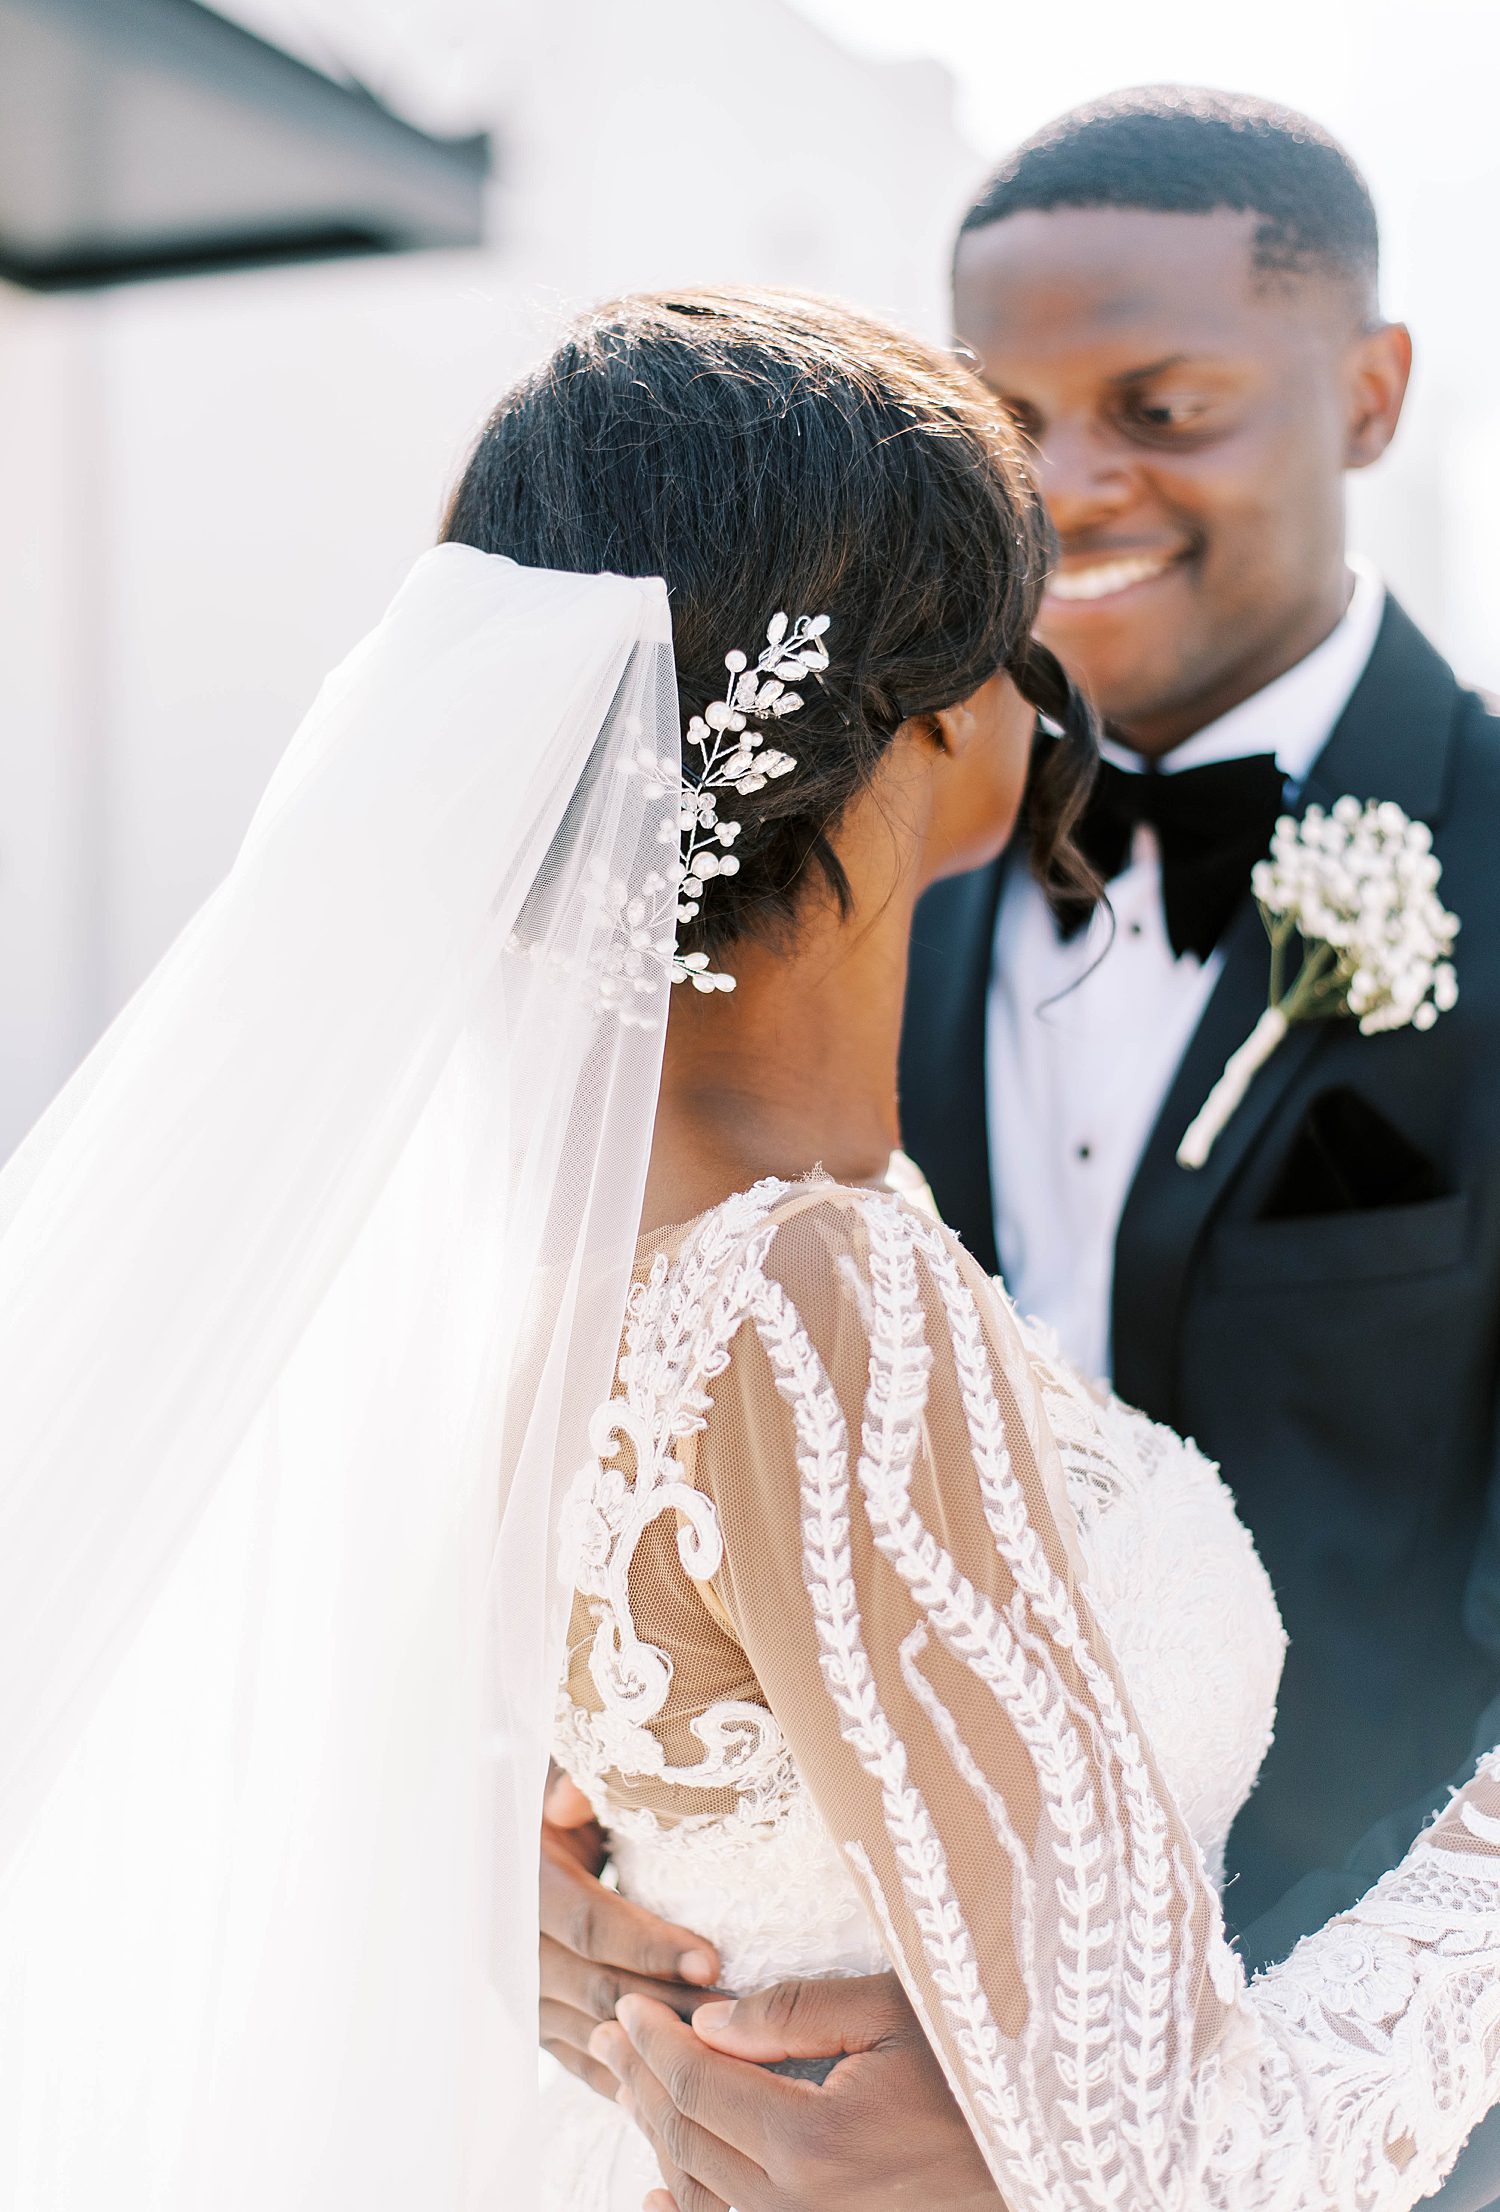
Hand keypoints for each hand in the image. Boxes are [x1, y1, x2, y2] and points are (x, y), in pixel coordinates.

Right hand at [539, 1772, 722, 2099]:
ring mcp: (520, 1993)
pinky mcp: (536, 2020)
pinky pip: (581, 2059)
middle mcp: (510, 1947)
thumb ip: (575, 1786)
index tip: (711, 1959)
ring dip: (658, 2047)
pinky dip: (627, 2076)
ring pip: (594, 2032)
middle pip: (598, 1989)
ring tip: (725, 2053)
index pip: (588, 1925)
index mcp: (519, 1882)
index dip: (650, 1946)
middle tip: (738, 2015)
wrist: (516, 1839)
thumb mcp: (560, 1780)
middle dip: (671, 2006)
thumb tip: (570, 1796)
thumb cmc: (559, 1803)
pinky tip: (677, 2086)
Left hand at [588, 1971, 1002, 2211]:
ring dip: (650, 2135)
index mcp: (812, 2140)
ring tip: (626, 2084)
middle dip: (636, 2081)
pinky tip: (653, 2193)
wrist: (1051, 2156)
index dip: (652, 2041)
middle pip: (683, 2139)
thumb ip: (796, 2011)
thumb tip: (710, 2019)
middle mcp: (798, 2207)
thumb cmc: (978, 2071)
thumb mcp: (895, 2011)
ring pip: (695, 2192)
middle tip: (606, 2037)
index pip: (695, 2084)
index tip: (628, 2007)